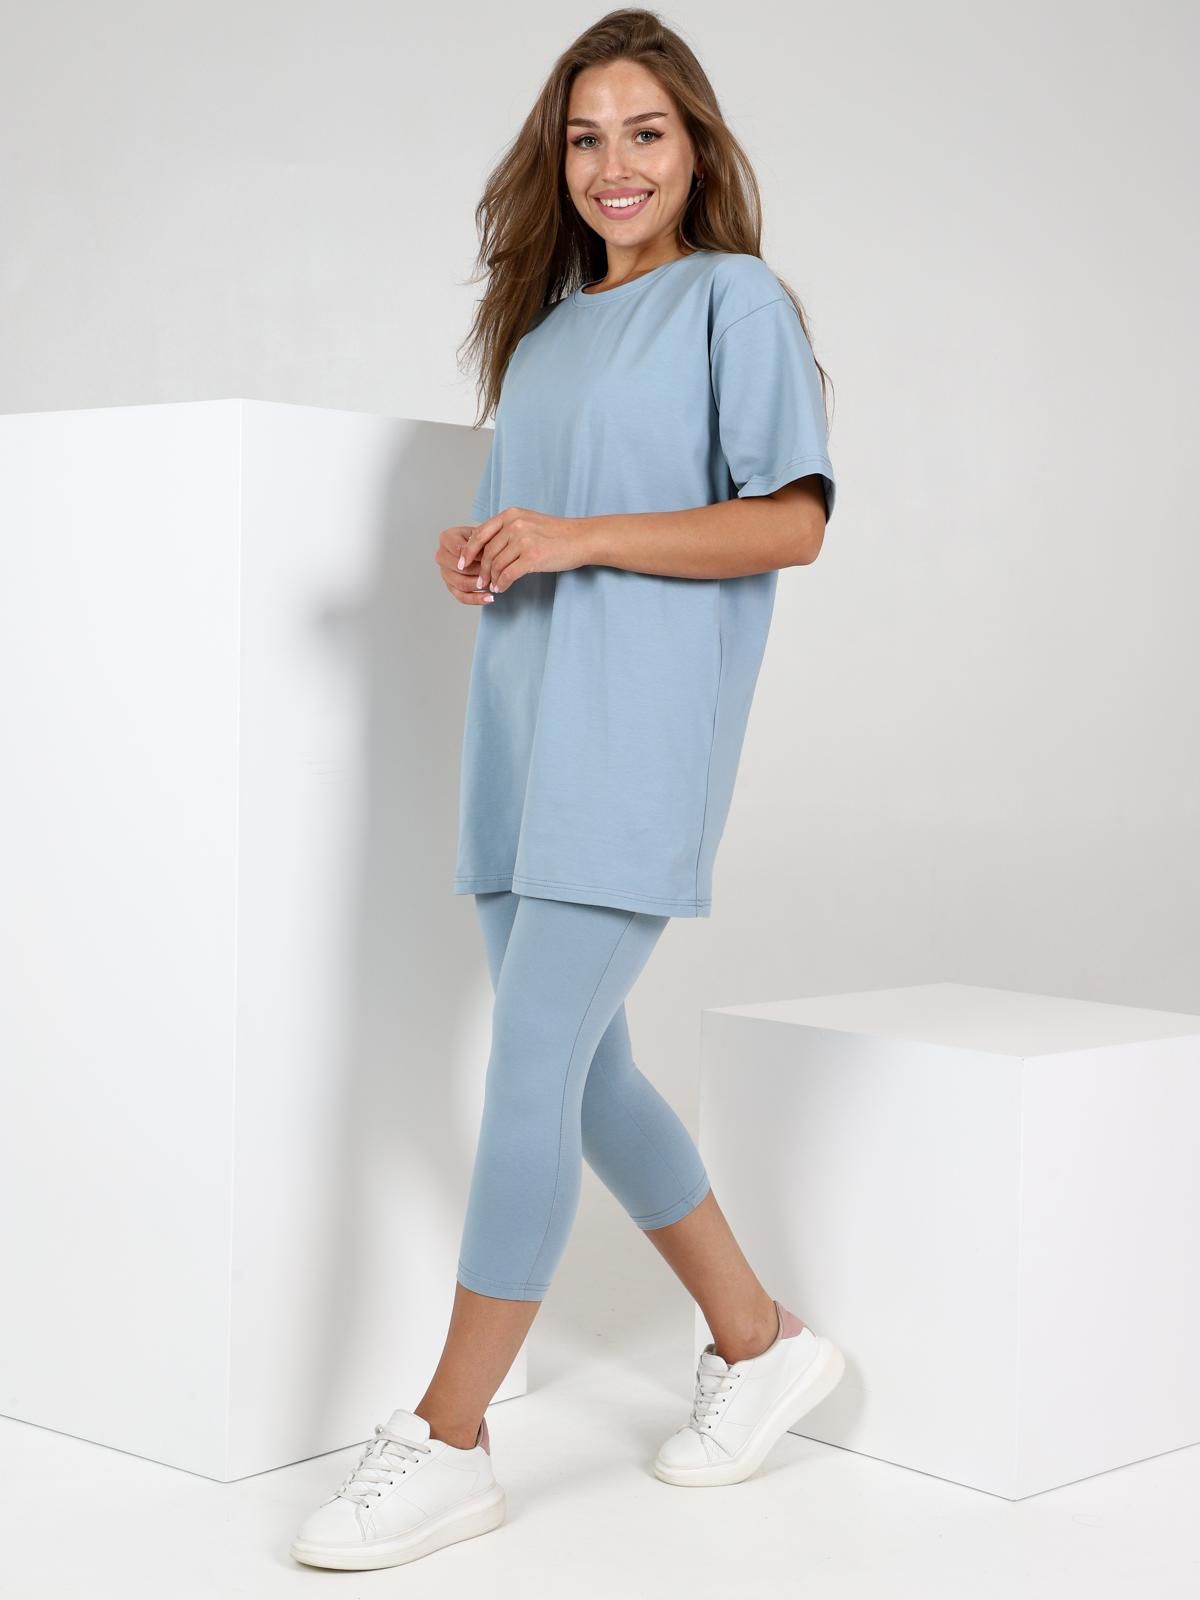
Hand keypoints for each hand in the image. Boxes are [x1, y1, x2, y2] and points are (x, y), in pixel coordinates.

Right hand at [434, 524, 493, 605]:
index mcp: (446, 538)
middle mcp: (441, 556)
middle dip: (479, 572)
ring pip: (461, 583)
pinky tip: (490, 598)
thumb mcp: (483, 533)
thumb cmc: (481, 538)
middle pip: (459, 568)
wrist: (480, 546)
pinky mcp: (450, 586)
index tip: (491, 558)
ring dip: (479, 585)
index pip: (459, 549)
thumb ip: (481, 542)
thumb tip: (485, 559)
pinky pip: (462, 597)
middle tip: (495, 573)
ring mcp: (444, 572)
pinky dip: (476, 599)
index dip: (476, 555)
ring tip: (494, 585)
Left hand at [456, 506, 588, 594]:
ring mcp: (523, 540)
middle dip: (481, 570)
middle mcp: (515, 525)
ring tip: (492, 587)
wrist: (582, 538)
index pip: (480, 533)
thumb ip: (508, 529)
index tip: (463, 563)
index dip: (469, 550)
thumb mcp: (529, 522)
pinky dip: (502, 584)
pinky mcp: (532, 557)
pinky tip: (502, 588)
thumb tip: (487, 546)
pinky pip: (508, 575)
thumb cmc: (558, 533)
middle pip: (488, 552)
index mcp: (511, 515)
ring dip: (491, 579)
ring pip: (496, 565)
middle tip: (479, 582)